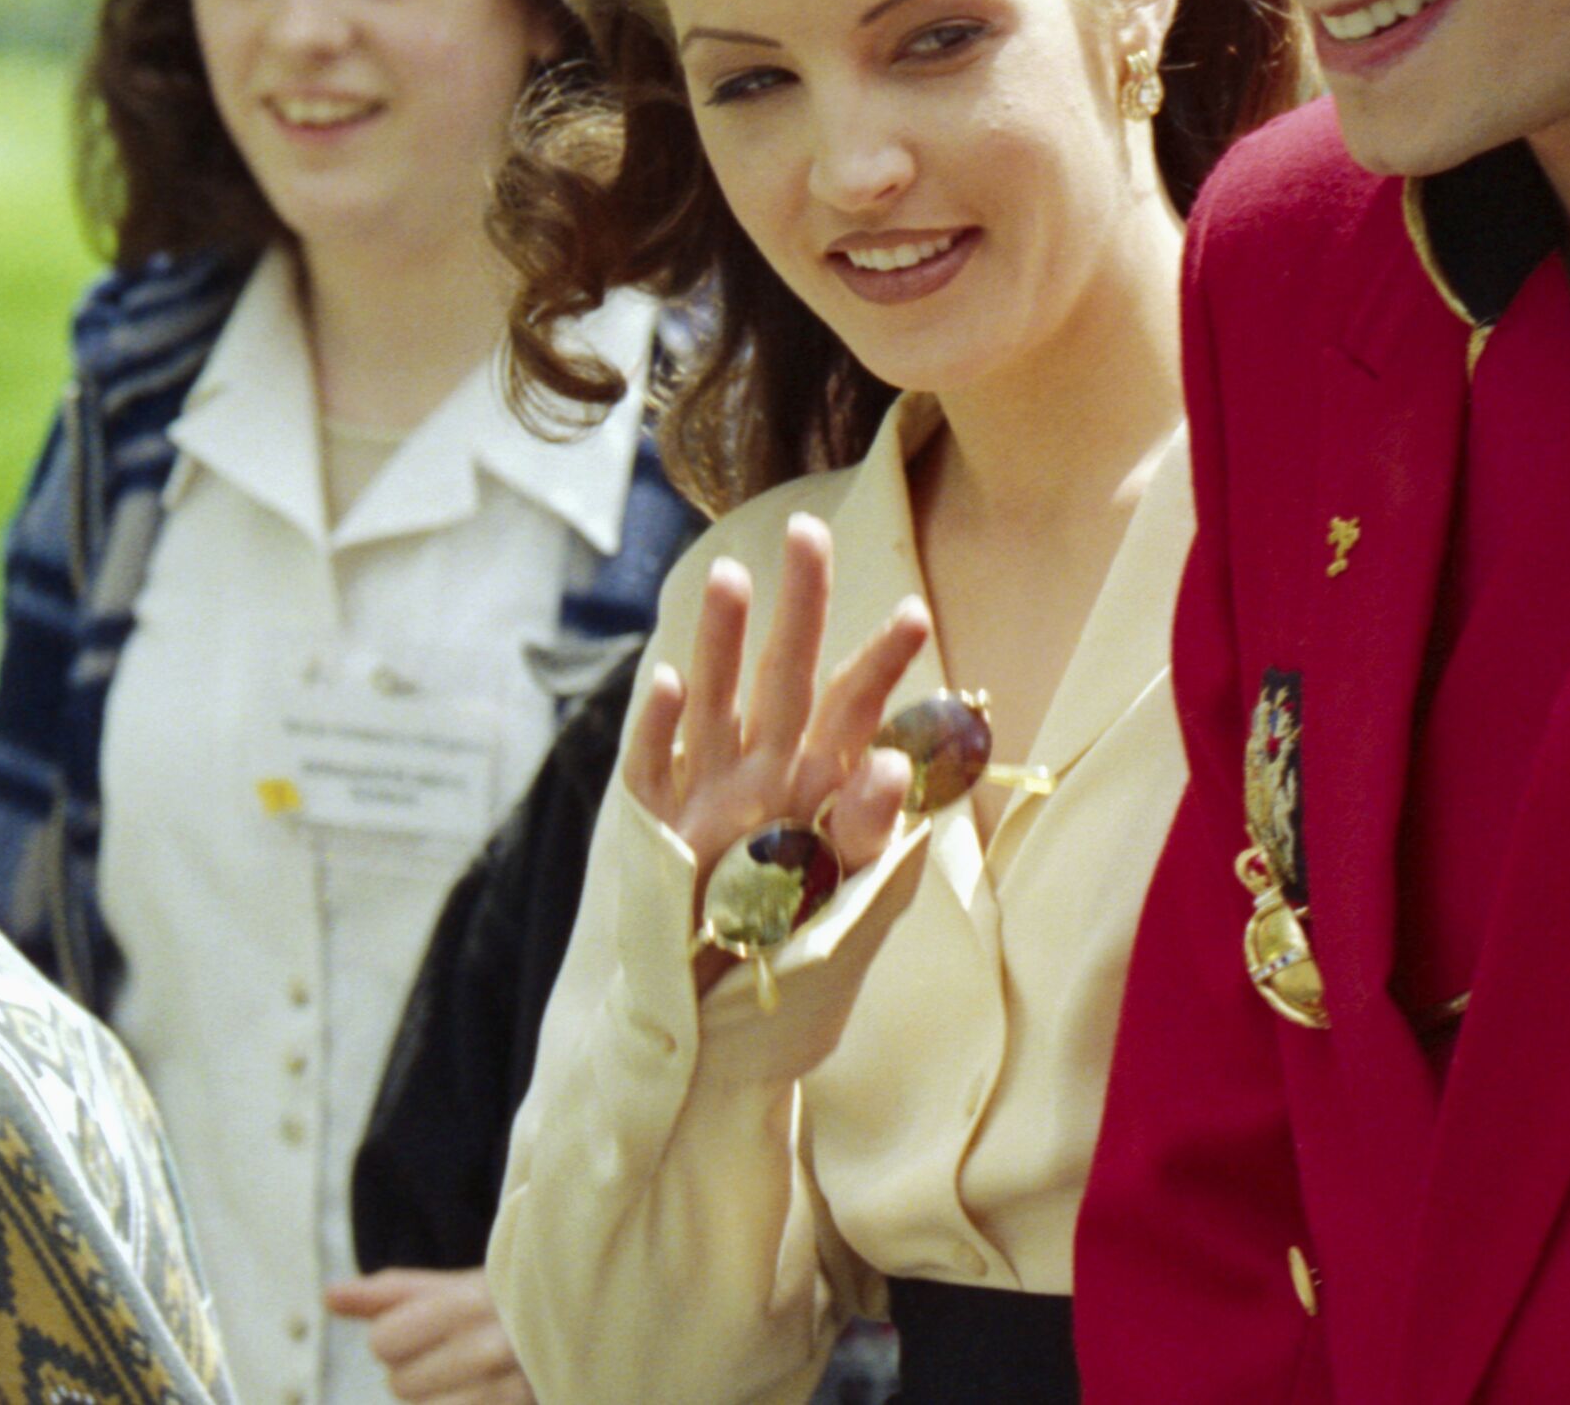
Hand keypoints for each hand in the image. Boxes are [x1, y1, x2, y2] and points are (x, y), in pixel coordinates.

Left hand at [326, 1268, 533, 1404]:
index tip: (431, 1330)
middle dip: (421, 1373)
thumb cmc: (517, 1305)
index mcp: (474, 1300)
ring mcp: (514, 1389)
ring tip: (478, 1382)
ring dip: (445, 1402)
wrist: (597, 1326)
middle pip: (401, 1385)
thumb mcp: (464, 1285)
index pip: (385, 1341)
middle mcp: (494, 1346)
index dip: (399, 1338)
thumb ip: (393, 1293)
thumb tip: (329, 1296)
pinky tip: (485, 1397)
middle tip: (463, 1356)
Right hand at [621, 514, 934, 991]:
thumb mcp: (854, 908)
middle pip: (784, 677)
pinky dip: (658, 729)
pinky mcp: (657, 835)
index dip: (881, 661)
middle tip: (808, 530)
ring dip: (719, 641)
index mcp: (821, 789)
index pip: (856, 711)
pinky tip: (667, 680)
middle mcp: (765, 778)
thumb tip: (895, 766)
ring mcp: (706, 800)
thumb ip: (875, 839)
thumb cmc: (796, 967)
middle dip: (797, 607)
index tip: (916, 611)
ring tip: (729, 576)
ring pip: (713, 703)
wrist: (716, 1040)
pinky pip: (653, 772)